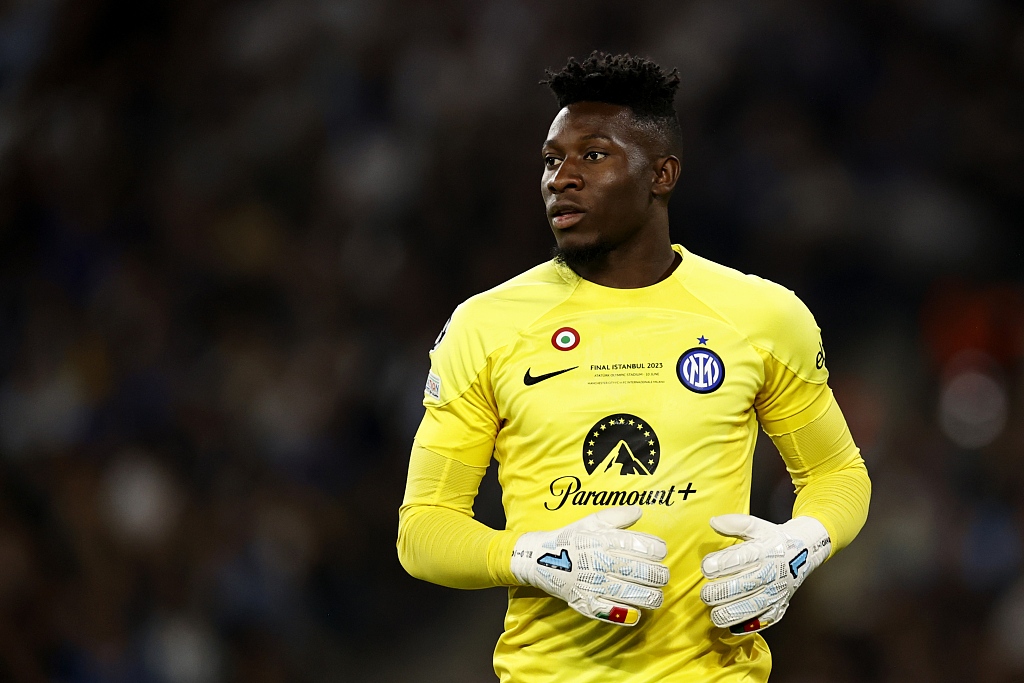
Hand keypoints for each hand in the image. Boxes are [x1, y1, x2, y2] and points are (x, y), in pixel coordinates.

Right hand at [510, 506, 668, 625]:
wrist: (540, 559)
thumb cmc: (570, 538)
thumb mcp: (591, 521)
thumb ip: (617, 515)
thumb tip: (639, 511)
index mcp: (604, 540)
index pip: (642, 546)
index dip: (658, 550)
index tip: (661, 552)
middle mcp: (602, 563)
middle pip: (643, 572)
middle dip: (660, 575)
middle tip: (663, 576)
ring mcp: (595, 585)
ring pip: (634, 594)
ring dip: (652, 596)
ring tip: (657, 595)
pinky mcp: (588, 603)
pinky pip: (615, 613)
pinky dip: (631, 614)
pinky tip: (638, 612)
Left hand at [700, 514, 830, 633]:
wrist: (804, 552)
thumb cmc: (774, 539)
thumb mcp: (757, 526)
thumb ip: (735, 523)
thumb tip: (713, 521)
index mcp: (766, 551)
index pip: (743, 558)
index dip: (722, 564)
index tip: (705, 568)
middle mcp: (772, 573)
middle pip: (746, 585)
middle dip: (723, 592)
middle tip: (705, 594)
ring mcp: (777, 591)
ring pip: (754, 606)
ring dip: (732, 612)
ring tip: (714, 614)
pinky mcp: (779, 605)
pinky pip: (765, 619)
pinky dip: (748, 625)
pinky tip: (731, 626)